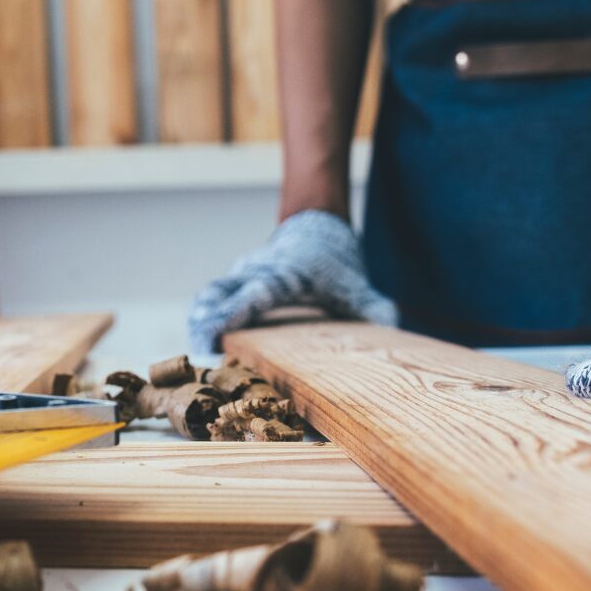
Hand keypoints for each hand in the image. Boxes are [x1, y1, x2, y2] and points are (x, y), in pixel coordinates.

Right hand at [188, 210, 397, 352]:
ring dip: (198, 328)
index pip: (250, 296)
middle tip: (198, 365)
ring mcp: (240, 278)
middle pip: (215, 297)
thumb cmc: (336, 264)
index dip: (228, 317)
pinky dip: (202, 324)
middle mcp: (254, 275)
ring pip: (207, 299)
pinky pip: (210, 302)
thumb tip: (393, 327)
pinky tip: (205, 354)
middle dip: (201, 328)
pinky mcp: (233, 285)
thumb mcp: (358, 287)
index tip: (213, 345)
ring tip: (197, 363)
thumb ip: (375, 308)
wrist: (316, 226)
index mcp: (281, 277)